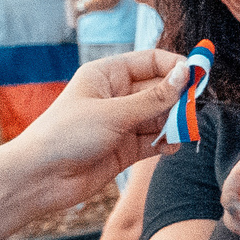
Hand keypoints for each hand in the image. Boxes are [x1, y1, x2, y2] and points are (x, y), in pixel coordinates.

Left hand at [6, 48, 190, 198]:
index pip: (151, 61)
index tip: (199, 76)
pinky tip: (172, 147)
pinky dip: (166, 143)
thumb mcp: (114, 113)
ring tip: (184, 132)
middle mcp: (116, 96)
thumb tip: (185, 75)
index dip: (176, 67)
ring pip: (159, 117)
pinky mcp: (124, 149)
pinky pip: (153, 141)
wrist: (40, 178)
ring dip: (175, 123)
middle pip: (159, 90)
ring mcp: (121, 123)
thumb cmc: (66, 135)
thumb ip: (153, 99)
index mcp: (107, 75)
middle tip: (193, 110)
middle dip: (178, 99)